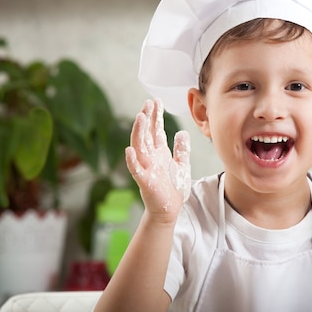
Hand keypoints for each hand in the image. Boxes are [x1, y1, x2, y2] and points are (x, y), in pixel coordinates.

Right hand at [125, 99, 190, 220]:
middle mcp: (150, 158)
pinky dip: (132, 161)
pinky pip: (136, 170)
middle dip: (147, 118)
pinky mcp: (145, 181)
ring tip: (140, 117)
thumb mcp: (181, 165)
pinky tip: (129, 150)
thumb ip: (181, 149)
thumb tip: (183, 132)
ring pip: (139, 147)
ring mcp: (146, 168)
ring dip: (138, 132)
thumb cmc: (173, 188)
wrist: (169, 210)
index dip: (155, 116)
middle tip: (148, 103)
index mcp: (159, 153)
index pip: (155, 130)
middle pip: (146, 134)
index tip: (155, 101)